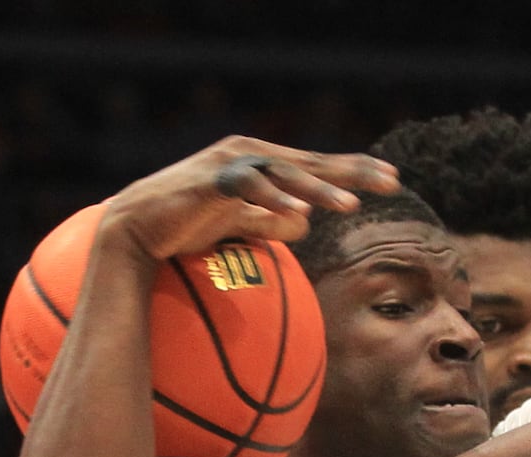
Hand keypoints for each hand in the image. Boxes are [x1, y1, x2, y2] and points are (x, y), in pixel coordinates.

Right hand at [99, 136, 400, 262]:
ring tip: (350, 205)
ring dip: (318, 188)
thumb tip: (305, 226)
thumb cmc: (190, 224)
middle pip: (311, 162)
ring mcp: (229, 163)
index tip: (393, 179)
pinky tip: (300, 213)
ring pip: (284, 173)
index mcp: (262, 162)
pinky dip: (273, 200)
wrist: (137, 228)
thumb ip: (273, 222)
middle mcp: (249, 153)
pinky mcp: (210, 180)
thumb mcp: (242, 224)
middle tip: (391, 183)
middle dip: (352, 172)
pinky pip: (248, 188)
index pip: (318, 164)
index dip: (355, 169)